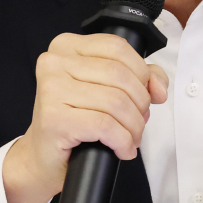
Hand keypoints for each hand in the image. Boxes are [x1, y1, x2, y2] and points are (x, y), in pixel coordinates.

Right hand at [2, 33, 168, 202]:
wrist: (43, 156)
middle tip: (138, 122)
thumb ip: (136, 78)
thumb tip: (159, 86)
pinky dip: (122, 141)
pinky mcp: (54, 118)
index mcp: (67, 46)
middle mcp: (55, 62)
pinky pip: (105, 126)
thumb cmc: (73, 120)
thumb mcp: (104, 89)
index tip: (150, 94)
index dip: (142, 72)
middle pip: (120, 75)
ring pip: (116, 102)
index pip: (117, 47)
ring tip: (131, 138)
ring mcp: (52, 89)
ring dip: (133, 126)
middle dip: (140, 103)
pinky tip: (122, 149)